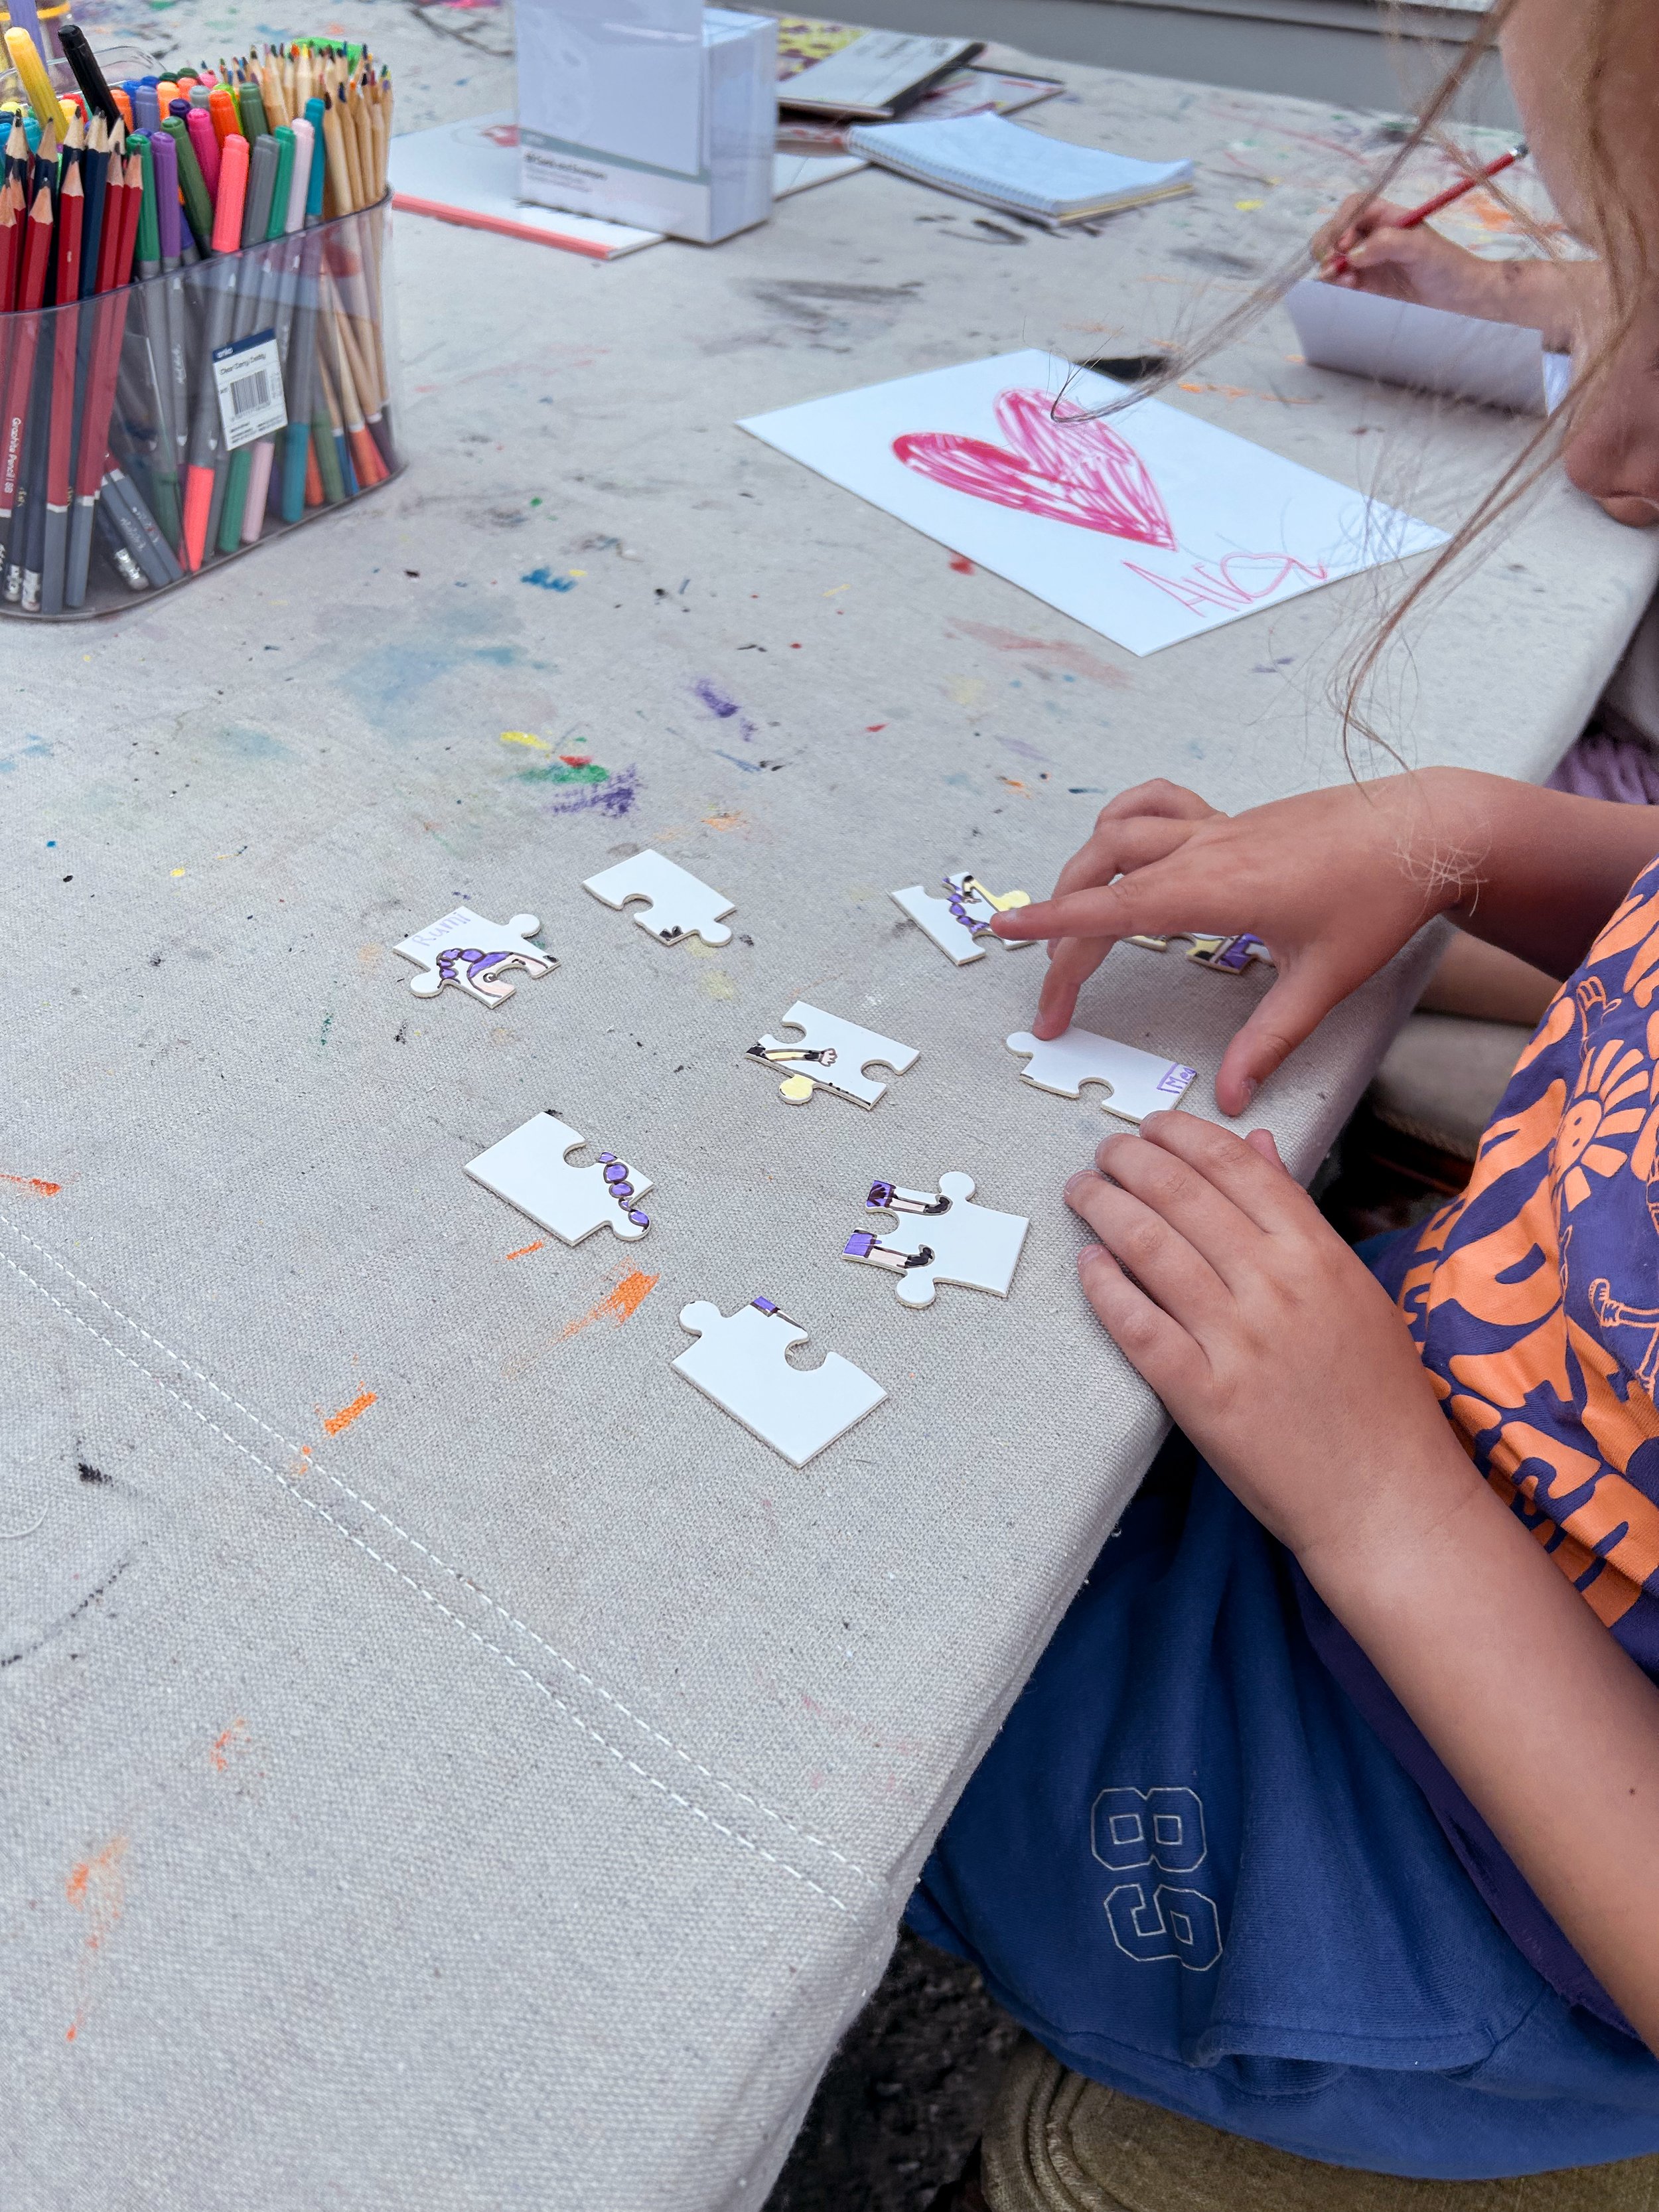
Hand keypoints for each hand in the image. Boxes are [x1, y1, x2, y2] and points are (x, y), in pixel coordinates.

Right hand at [993, 772, 1478, 1113]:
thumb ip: (1270, 1040)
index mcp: (1215, 890)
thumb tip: (1230, 1097)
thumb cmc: (1381, 897)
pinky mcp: (1230, 821)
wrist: (1427, 829)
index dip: (1052, 925)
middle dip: (1061, 934)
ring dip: (1080, 875)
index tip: (1003, 932)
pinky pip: (1154, 808)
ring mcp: (1214, 829)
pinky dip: (1123, 824)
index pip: (1111, 908)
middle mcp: (1203, 851)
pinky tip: (1118, 849)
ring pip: (1116, 837)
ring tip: (1065, 923)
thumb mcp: (1324, 981)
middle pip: (1100, 882)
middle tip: (1054, 997)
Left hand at [1066, 1113, 1474, 1564]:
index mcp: (1318, 1254)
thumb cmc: (1379, 1398)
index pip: (1236, 1166)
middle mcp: (1277, 1286)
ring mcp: (1238, 1341)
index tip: (1152, 1127)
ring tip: (1083, 1192)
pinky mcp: (1203, 1396)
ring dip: (1105, 1208)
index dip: (1182, 1135)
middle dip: (1130, 1162)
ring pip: (1150, 1248)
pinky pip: (1138, 1325)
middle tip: (1104, 1153)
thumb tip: (1258, 1147)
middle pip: (1182, 1195)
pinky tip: (1088, 1263)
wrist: (1388, 1498)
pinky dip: (1105, 1286)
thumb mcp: (1356, 1289)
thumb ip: (1301, 1217)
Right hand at [1310, 193, 1506, 314]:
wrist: (1460, 297)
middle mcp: (1373, 235)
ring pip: (1333, 256)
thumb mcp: (1421, 247)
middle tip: (1330, 266)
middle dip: (1327, 245)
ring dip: (1329, 267)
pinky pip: (1340, 279)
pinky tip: (1347, 287)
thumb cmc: (1446, 265)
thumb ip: (1387, 243)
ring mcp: (1367, 259)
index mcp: (1388, 216)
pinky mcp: (1366, 283)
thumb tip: (1353, 254)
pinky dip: (1336, 282)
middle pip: (1336, 230)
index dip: (1343, 222)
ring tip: (1343, 281)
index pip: (1355, 208)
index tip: (1343, 244)